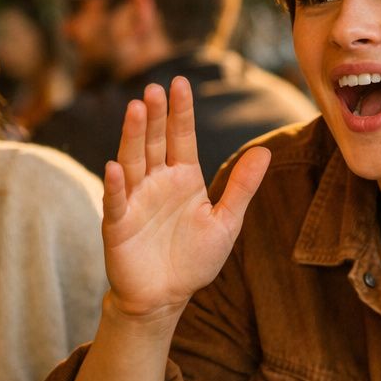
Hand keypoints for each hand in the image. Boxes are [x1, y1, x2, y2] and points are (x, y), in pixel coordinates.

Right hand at [101, 77, 269, 320]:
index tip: (181, 83)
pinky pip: (117, 201)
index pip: (182, 137)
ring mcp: (136, 201)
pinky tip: (115, 166)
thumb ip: (242, 187)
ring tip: (136, 109)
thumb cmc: (194, 259)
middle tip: (155, 88)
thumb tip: (265, 152)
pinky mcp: (119, 225)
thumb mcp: (226, 222)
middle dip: (156, 116)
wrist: (166, 297)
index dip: (181, 112)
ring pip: (133, 162)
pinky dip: (116, 185)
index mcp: (184, 178)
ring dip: (133, 136)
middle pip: (155, 142)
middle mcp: (157, 182)